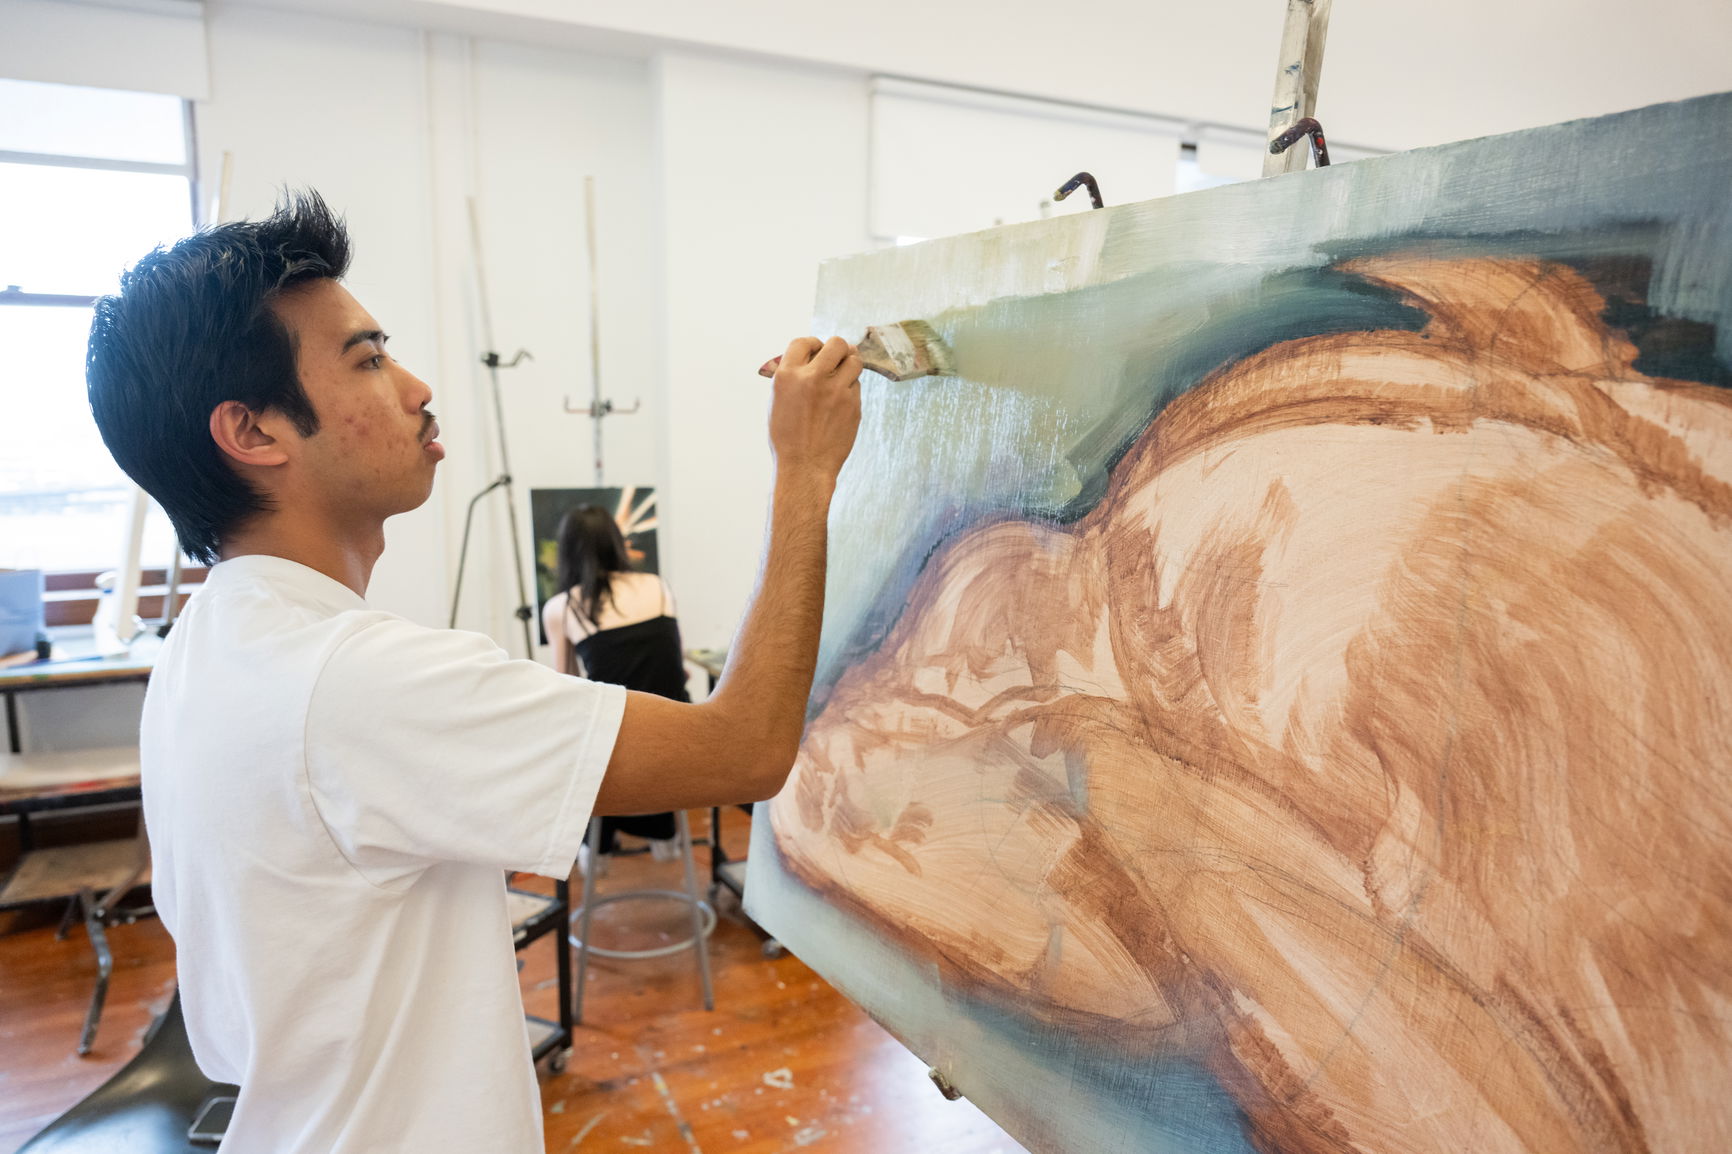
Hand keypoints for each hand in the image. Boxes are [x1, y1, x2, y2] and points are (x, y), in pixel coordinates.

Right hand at [767, 336, 861, 480]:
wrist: (804, 466)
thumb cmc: (787, 437)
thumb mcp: (778, 401)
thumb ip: (793, 377)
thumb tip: (812, 358)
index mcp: (788, 375)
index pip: (804, 341)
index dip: (813, 344)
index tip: (817, 350)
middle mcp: (813, 378)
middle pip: (837, 344)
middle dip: (839, 348)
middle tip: (837, 358)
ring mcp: (836, 391)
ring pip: (854, 361)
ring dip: (849, 365)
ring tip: (842, 376)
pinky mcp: (853, 404)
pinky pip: (857, 385)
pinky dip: (850, 389)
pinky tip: (840, 402)